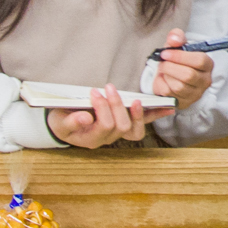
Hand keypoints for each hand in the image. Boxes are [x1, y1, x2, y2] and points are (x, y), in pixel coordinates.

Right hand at [46, 88, 171, 148]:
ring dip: (138, 114)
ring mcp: (118, 134)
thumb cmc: (62, 121)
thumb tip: (86, 118)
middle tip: (108, 88)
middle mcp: (107, 139)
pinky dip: (155, 115)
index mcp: (91, 139)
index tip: (94, 92)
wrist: (64, 125)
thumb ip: (71, 121)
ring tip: (137, 101)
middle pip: (121, 127)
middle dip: (117, 106)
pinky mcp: (125, 125)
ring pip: (135, 131)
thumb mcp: (60, 121)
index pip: (104, 125)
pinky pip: (142, 124)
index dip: (102, 109)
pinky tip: (168, 108)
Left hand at [150, 28, 215, 107]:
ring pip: (178, 87)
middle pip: (188, 75)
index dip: (180, 56)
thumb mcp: (178, 45)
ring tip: (163, 70)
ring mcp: (195, 94)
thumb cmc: (178, 59)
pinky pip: (169, 95)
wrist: (172, 75)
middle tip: (162, 62)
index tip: (166, 53)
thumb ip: (176, 37)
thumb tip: (174, 39)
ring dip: (166, 76)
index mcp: (208, 65)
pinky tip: (163, 79)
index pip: (199, 61)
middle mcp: (205, 81)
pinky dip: (161, 85)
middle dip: (170, 67)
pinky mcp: (184, 103)